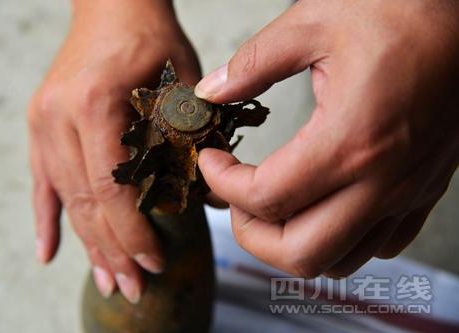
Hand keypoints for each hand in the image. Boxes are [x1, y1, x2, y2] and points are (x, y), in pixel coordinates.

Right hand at [28, 0, 200, 301]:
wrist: (112, 6)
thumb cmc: (151, 37)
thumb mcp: (183, 81)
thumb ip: (192, 137)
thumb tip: (209, 195)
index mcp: (95, 104)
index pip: (111, 187)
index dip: (132, 232)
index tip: (154, 262)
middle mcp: (59, 117)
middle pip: (86, 202)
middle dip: (113, 251)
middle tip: (135, 288)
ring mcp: (43, 123)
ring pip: (66, 199)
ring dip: (88, 245)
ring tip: (108, 281)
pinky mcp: (41, 126)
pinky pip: (42, 183)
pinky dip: (49, 220)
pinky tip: (50, 252)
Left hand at [196, 0, 458, 277]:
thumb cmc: (404, 10)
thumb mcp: (313, 24)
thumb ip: (251, 64)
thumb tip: (212, 92)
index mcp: (350, 140)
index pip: (267, 198)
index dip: (223, 183)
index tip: (212, 159)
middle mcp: (382, 181)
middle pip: (300, 254)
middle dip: (251, 234)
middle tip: (236, 197)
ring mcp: (407, 193)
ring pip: (340, 261)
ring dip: (292, 243)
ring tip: (273, 204)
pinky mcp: (423, 191)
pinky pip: (378, 244)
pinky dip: (339, 238)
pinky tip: (323, 202)